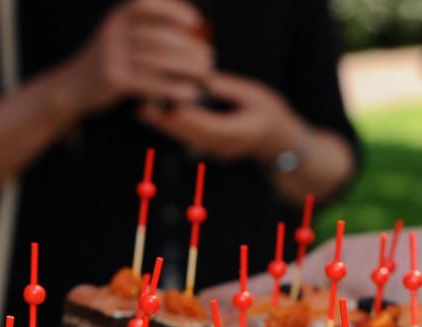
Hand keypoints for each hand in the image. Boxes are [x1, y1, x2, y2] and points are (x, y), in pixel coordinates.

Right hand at [64, 0, 212, 113]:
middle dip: (190, 47)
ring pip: (158, 60)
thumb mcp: (121, 37)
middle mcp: (114, 32)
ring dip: (187, 67)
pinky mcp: (113, 80)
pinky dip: (173, 88)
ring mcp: (112, 56)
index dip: (174, 11)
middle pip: (160, 36)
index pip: (148, 6)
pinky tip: (189, 93)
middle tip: (210, 56)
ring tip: (204, 73)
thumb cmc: (109, 62)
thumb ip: (148, 31)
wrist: (72, 87)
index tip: (195, 22)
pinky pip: (151, 83)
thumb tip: (192, 32)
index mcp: (118, 18)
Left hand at [139, 71, 298, 161]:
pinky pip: (188, 139)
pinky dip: (174, 127)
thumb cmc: (269, 114)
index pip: (207, 126)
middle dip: (166, 122)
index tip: (167, 107)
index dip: (186, 117)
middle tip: (144, 109)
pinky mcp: (210, 150)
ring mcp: (215, 152)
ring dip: (165, 125)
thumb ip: (227, 89)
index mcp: (238, 132)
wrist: (278, 142)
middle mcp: (223, 146)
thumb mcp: (254, 95)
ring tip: (144, 111)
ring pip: (186, 139)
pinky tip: (158, 116)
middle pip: (189, 134)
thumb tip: (201, 79)